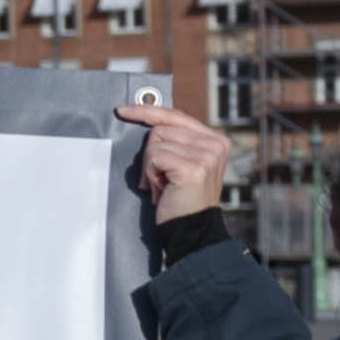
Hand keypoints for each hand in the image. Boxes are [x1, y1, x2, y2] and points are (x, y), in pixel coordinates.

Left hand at [119, 91, 232, 223]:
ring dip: (150, 167)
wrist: (190, 228)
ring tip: (163, 185)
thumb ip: (174, 142)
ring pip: (155, 142)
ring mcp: (207, 154)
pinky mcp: (194, 166)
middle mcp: (216, 143)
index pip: (176, 116)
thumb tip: (147, 121)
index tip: (123, 110)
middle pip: (161, 129)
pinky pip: (154, 157)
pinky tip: (162, 189)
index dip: (148, 111)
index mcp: (215, 139)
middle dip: (151, 155)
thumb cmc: (180, 198)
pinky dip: (150, 174)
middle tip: (160, 179)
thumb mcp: (182, 163)